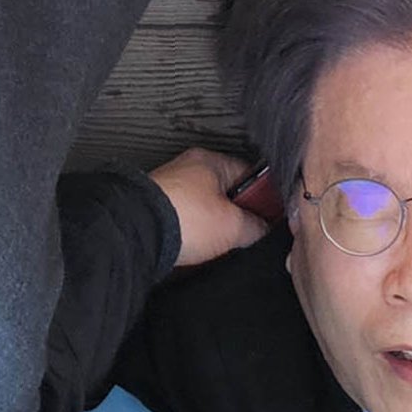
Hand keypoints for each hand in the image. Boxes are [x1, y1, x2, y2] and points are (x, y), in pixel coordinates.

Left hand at [148, 147, 269, 267]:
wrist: (138, 234)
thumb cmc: (184, 218)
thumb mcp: (235, 225)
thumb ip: (256, 226)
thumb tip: (262, 230)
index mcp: (211, 161)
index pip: (250, 174)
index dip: (265, 196)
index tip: (272, 215)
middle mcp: (188, 170)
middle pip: (227, 192)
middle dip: (239, 215)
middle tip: (248, 234)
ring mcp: (170, 190)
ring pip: (205, 209)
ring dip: (215, 228)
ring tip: (223, 246)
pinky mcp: (157, 212)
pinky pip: (186, 223)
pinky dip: (195, 235)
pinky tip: (200, 249)